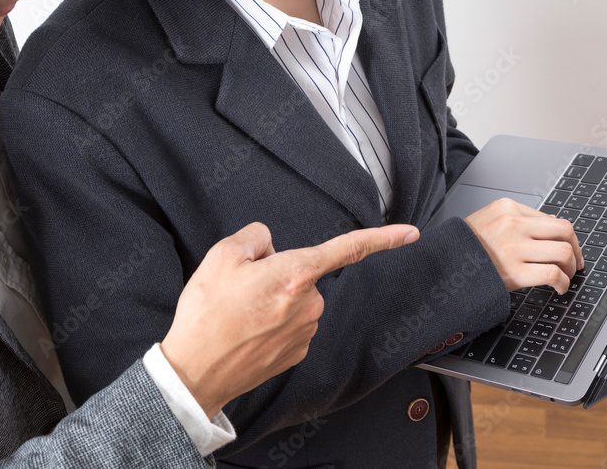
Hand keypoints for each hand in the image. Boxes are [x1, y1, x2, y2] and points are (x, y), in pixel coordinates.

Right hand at [160, 222, 419, 417]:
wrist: (195, 373)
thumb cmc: (206, 314)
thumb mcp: (221, 256)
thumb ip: (255, 237)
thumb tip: (270, 246)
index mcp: (295, 274)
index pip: (347, 249)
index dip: (383, 238)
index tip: (411, 234)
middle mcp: (309, 303)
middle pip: (302, 273)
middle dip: (278, 273)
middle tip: (240, 289)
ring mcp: (305, 331)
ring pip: (296, 299)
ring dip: (274, 300)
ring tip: (238, 314)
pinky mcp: (297, 352)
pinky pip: (290, 323)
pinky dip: (272, 323)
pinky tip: (247, 331)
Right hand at [464, 198, 583, 293]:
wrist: (441, 264)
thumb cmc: (465, 244)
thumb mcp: (489, 218)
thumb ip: (520, 217)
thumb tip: (552, 224)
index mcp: (507, 208)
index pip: (552, 219)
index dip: (568, 237)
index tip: (570, 249)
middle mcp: (512, 224)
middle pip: (565, 231)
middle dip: (576, 250)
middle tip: (574, 263)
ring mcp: (514, 248)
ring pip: (563, 252)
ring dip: (570, 268)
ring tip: (565, 276)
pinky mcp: (514, 272)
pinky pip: (552, 274)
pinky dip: (563, 283)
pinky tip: (559, 287)